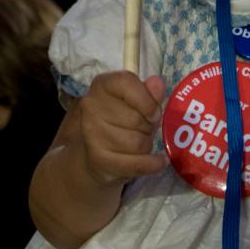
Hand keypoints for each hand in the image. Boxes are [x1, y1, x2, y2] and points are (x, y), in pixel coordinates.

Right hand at [76, 72, 166, 186]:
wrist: (94, 153)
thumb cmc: (120, 120)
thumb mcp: (135, 103)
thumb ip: (149, 93)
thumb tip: (158, 83)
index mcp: (102, 85)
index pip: (126, 83)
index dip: (147, 100)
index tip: (154, 113)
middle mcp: (91, 106)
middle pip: (136, 119)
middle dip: (148, 127)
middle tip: (145, 129)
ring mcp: (92, 134)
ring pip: (138, 144)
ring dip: (147, 145)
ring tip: (141, 143)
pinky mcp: (98, 160)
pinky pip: (136, 164)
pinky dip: (153, 164)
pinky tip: (158, 162)